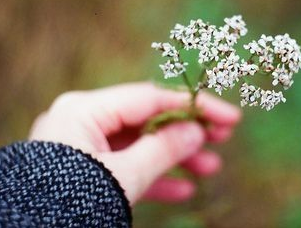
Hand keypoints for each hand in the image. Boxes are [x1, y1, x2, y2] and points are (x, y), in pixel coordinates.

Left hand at [29, 82, 240, 203]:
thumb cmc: (71, 203)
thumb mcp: (124, 175)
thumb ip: (163, 148)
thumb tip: (196, 129)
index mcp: (84, 110)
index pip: (150, 98)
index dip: (193, 105)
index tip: (228, 116)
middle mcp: (83, 120)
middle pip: (147, 119)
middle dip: (186, 131)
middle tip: (223, 136)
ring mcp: (83, 144)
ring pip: (139, 144)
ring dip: (175, 156)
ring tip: (211, 167)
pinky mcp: (86, 168)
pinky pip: (125, 165)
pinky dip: (153, 176)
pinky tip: (183, 188)